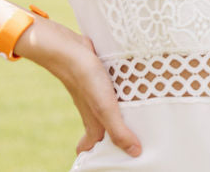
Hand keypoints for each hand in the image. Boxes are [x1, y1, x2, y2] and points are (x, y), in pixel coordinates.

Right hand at [17, 19, 141, 157]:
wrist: (70, 49)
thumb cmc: (86, 80)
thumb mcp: (105, 108)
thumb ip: (119, 131)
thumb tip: (135, 153)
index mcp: (92, 122)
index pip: (90, 145)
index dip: (97, 154)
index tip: (110, 159)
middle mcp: (92, 109)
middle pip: (101, 128)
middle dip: (112, 135)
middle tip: (132, 139)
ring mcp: (95, 93)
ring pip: (106, 109)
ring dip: (119, 114)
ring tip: (139, 116)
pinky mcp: (100, 78)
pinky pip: (111, 91)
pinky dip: (121, 94)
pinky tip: (134, 89)